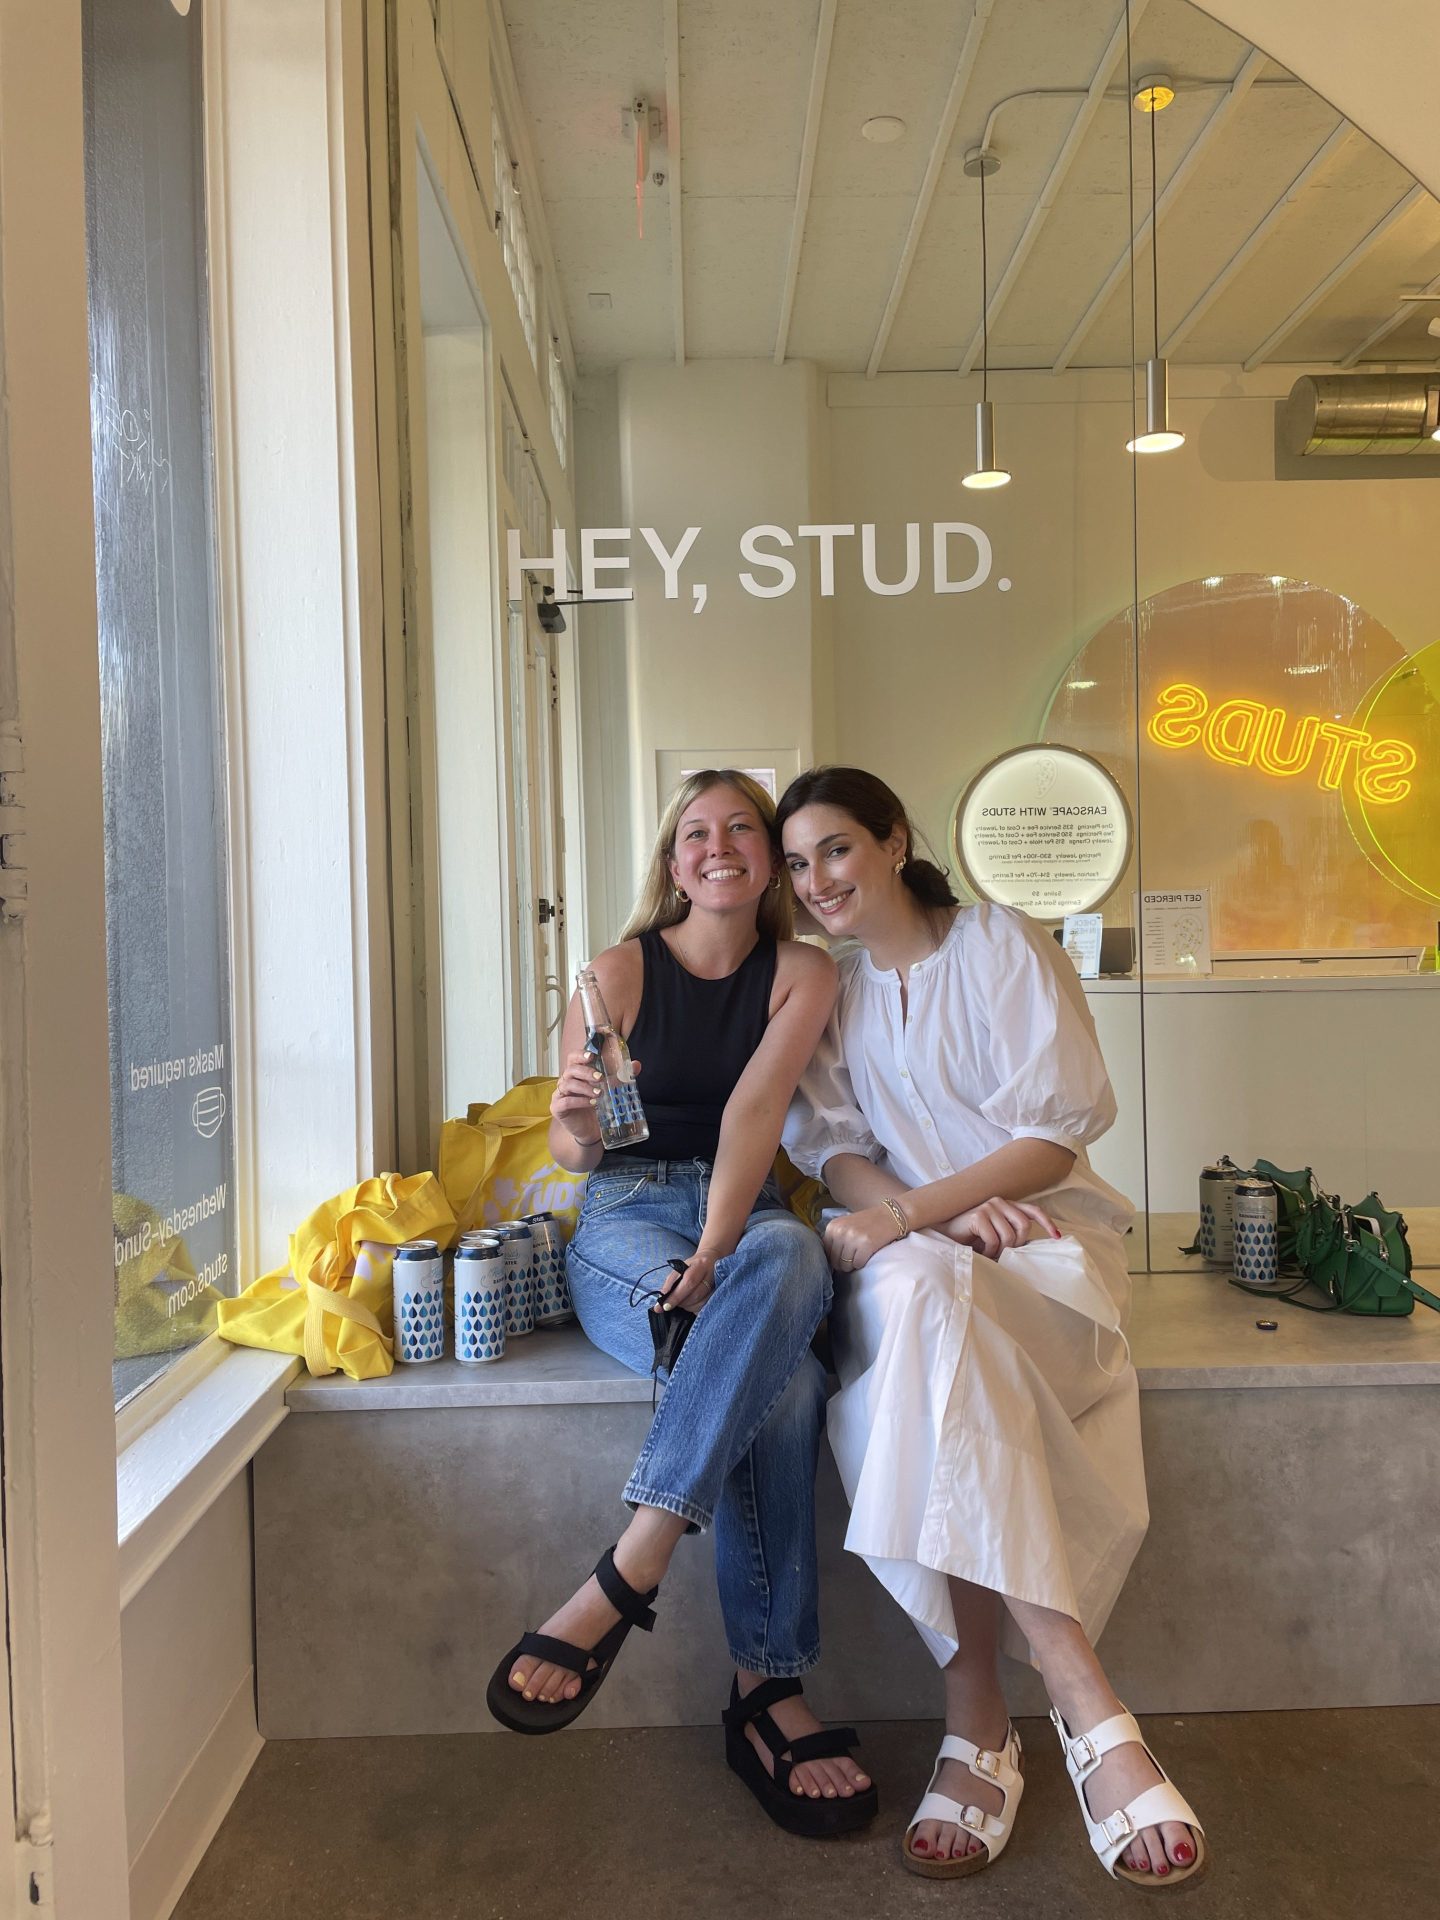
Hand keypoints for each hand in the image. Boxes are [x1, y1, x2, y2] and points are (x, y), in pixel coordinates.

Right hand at [550, 1049, 641, 1145]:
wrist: (591, 1131)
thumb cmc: (598, 1108)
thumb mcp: (611, 1091)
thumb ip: (621, 1078)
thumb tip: (636, 1064)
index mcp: (577, 1074)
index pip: (573, 1058)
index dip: (580, 1055)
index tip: (592, 1056)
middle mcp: (566, 1082)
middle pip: (570, 1069)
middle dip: (586, 1072)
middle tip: (600, 1078)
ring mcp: (560, 1094)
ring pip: (567, 1084)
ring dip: (584, 1087)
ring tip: (599, 1094)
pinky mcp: (558, 1108)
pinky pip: (565, 1101)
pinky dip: (579, 1101)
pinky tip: (591, 1103)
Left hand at [659, 1251, 717, 1312]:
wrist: (713, 1260)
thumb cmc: (693, 1266)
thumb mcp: (679, 1269)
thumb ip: (669, 1285)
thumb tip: (658, 1306)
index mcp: (700, 1265)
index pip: (688, 1282)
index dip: (676, 1296)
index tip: (665, 1306)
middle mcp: (711, 1275)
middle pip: (695, 1295)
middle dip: (681, 1303)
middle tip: (673, 1303)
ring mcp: (718, 1286)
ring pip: (701, 1303)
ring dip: (688, 1306)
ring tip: (683, 1301)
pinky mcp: (719, 1295)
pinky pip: (705, 1307)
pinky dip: (695, 1308)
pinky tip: (692, 1303)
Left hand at [822, 1204, 903, 1274]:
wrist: (890, 1215)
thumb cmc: (868, 1222)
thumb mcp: (845, 1225)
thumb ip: (835, 1238)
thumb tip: (829, 1261)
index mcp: (832, 1226)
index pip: (826, 1252)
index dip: (835, 1257)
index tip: (844, 1256)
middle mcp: (840, 1232)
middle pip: (835, 1261)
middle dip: (843, 1264)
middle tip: (854, 1258)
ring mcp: (853, 1238)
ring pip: (846, 1265)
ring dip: (853, 1265)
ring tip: (860, 1255)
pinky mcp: (866, 1245)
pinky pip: (858, 1264)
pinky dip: (862, 1263)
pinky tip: (867, 1255)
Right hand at [941, 1198, 1059, 1258]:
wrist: (944, 1236)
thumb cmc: (971, 1238)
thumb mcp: (996, 1235)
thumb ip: (1012, 1234)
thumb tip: (1033, 1247)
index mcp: (1006, 1206)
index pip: (1032, 1210)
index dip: (1047, 1222)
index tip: (1057, 1237)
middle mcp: (999, 1202)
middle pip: (1024, 1226)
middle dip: (1016, 1245)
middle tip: (1002, 1254)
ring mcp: (988, 1206)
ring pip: (1010, 1235)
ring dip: (1000, 1250)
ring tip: (988, 1252)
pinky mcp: (978, 1215)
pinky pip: (994, 1239)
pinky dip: (988, 1250)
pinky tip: (979, 1250)